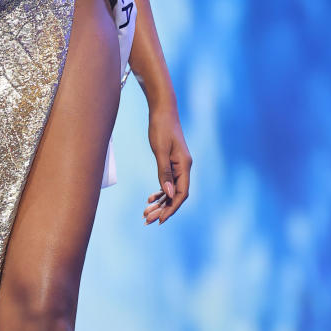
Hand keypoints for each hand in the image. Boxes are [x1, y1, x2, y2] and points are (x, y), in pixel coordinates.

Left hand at [143, 104, 191, 224]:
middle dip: (163, 209)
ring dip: (160, 203)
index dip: (171, 208)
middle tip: (147, 220)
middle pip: (176, 195)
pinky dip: (160, 192)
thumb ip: (164, 173)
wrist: (162, 110)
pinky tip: (150, 200)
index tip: (159, 220)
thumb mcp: (160, 150)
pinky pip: (168, 183)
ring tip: (146, 214)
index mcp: (184, 166)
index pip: (181, 194)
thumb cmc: (160, 127)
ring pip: (171, 191)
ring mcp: (179, 165)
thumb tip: (169, 194)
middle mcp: (184, 167)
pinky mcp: (172, 162)